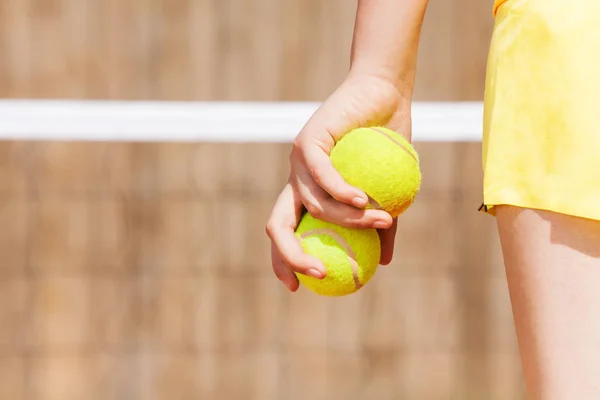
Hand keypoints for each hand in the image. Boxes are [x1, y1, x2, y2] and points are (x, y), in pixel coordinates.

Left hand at [266, 73, 412, 291]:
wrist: (385, 94)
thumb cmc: (388, 143)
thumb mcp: (389, 193)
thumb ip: (381, 226)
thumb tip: (381, 263)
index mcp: (306, 194)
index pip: (286, 233)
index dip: (283, 262)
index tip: (298, 288)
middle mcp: (296, 180)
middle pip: (277, 224)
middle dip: (290, 255)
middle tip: (319, 275)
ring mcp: (299, 161)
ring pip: (314, 204)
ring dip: (351, 219)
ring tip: (382, 220)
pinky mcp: (308, 140)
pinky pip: (323, 176)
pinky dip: (343, 193)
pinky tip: (364, 201)